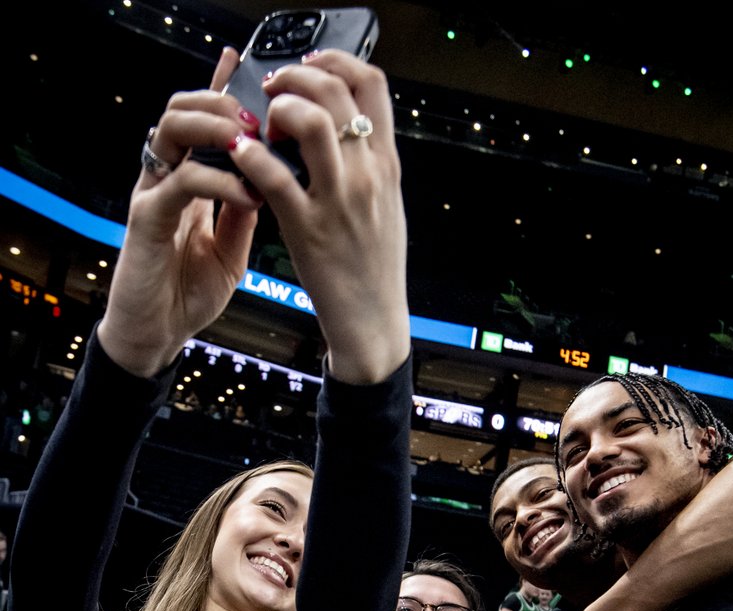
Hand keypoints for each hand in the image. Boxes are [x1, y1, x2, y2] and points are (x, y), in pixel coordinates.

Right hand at [98, 49, 261, 376]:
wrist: (158, 335)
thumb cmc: (188, 295)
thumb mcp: (232, 250)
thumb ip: (244, 214)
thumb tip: (272, 180)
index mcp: (188, 183)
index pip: (204, 125)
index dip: (221, 92)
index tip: (245, 66)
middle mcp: (166, 179)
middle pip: (183, 110)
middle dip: (222, 103)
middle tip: (260, 117)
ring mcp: (153, 195)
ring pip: (172, 132)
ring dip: (215, 129)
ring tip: (249, 141)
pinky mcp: (146, 219)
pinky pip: (180, 183)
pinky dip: (217, 181)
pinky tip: (245, 191)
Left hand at [230, 50, 408, 382]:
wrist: (373, 322)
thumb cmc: (374, 269)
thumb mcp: (386, 207)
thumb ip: (369, 166)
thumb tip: (347, 130)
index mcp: (386, 165)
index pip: (372, 85)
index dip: (335, 62)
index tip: (310, 67)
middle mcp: (367, 176)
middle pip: (336, 91)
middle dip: (296, 77)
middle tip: (274, 92)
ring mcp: (339, 201)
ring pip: (311, 121)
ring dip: (278, 110)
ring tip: (263, 126)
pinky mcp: (308, 228)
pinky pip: (275, 176)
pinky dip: (251, 156)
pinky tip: (240, 155)